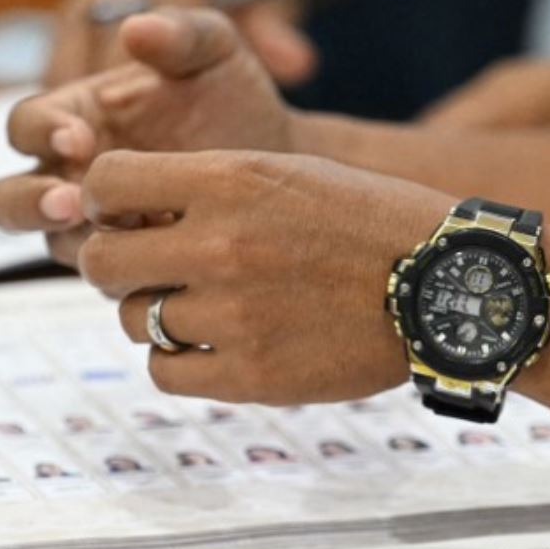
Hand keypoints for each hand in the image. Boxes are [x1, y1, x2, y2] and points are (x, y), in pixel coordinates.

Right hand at [0, 8, 300, 262]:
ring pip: (53, 242)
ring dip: (80, 241)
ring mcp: (91, 223)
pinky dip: (126, 268)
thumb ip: (177, 33)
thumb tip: (135, 27)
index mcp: (73, 114)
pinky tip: (166, 253)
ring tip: (131, 229)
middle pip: (9, 197)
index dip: (41, 132)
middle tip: (73, 202)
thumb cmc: (232, 93)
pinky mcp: (124, 261)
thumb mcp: (213, 51)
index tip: (78, 137)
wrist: (276, 153)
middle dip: (30, 202)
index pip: (25, 124)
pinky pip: (105, 274)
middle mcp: (68, 173)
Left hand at [71, 150, 450, 403]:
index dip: (105, 197)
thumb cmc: (370, 222)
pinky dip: (178, 361)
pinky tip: (215, 344)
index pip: (106, 182)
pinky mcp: (250, 375)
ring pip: (134, 319)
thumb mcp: (289, 173)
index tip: (124, 212)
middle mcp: (220, 245)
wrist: (448, 286)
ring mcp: (232, 316)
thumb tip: (122, 211)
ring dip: (155, 312)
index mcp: (230, 180)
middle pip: (101, 261)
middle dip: (114, 261)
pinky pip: (165, 371)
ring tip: (205, 304)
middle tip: (147, 266)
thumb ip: (206, 186)